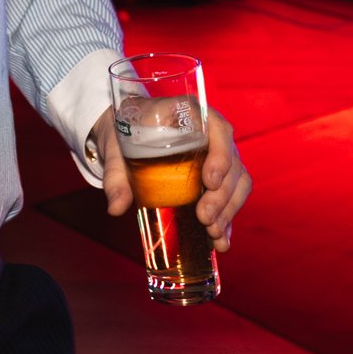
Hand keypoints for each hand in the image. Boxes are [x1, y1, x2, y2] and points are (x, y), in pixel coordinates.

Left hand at [95, 108, 249, 250]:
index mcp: (188, 113)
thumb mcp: (114, 149)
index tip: (210, 181)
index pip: (217, 127)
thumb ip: (115, 175)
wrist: (125, 133)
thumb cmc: (123, 132)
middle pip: (231, 161)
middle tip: (204, 218)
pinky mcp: (218, 175)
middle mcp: (210, 132)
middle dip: (223, 194)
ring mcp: (218, 154)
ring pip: (238, 181)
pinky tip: (221, 240)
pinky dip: (229, 217)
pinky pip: (233, 195)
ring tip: (213, 232)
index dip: (221, 154)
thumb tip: (115, 208)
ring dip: (229, 209)